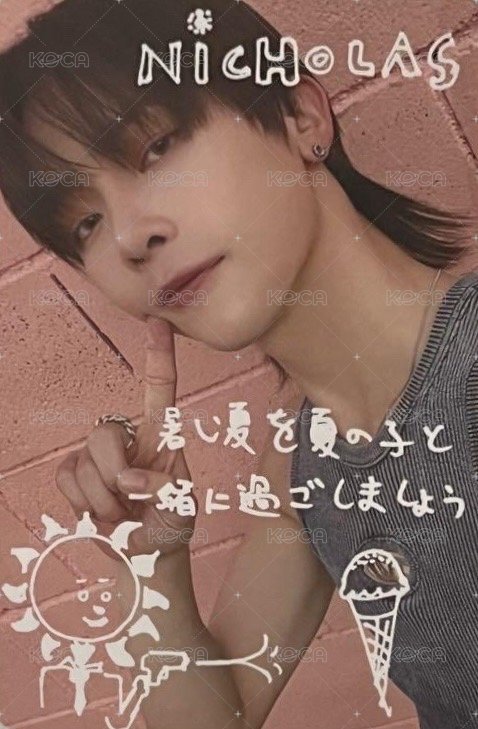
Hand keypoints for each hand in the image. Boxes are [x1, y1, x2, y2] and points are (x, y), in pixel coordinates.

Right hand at [55, 318, 194, 557]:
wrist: (145, 555)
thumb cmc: (171, 524)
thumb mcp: (183, 508)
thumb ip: (164, 488)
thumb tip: (127, 478)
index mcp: (162, 436)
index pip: (160, 389)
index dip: (159, 355)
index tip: (158, 322)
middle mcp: (129, 437)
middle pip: (104, 433)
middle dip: (113, 474)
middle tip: (129, 503)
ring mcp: (99, 455)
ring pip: (84, 461)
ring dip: (102, 500)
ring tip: (122, 514)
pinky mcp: (76, 473)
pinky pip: (67, 478)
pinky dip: (84, 504)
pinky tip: (102, 514)